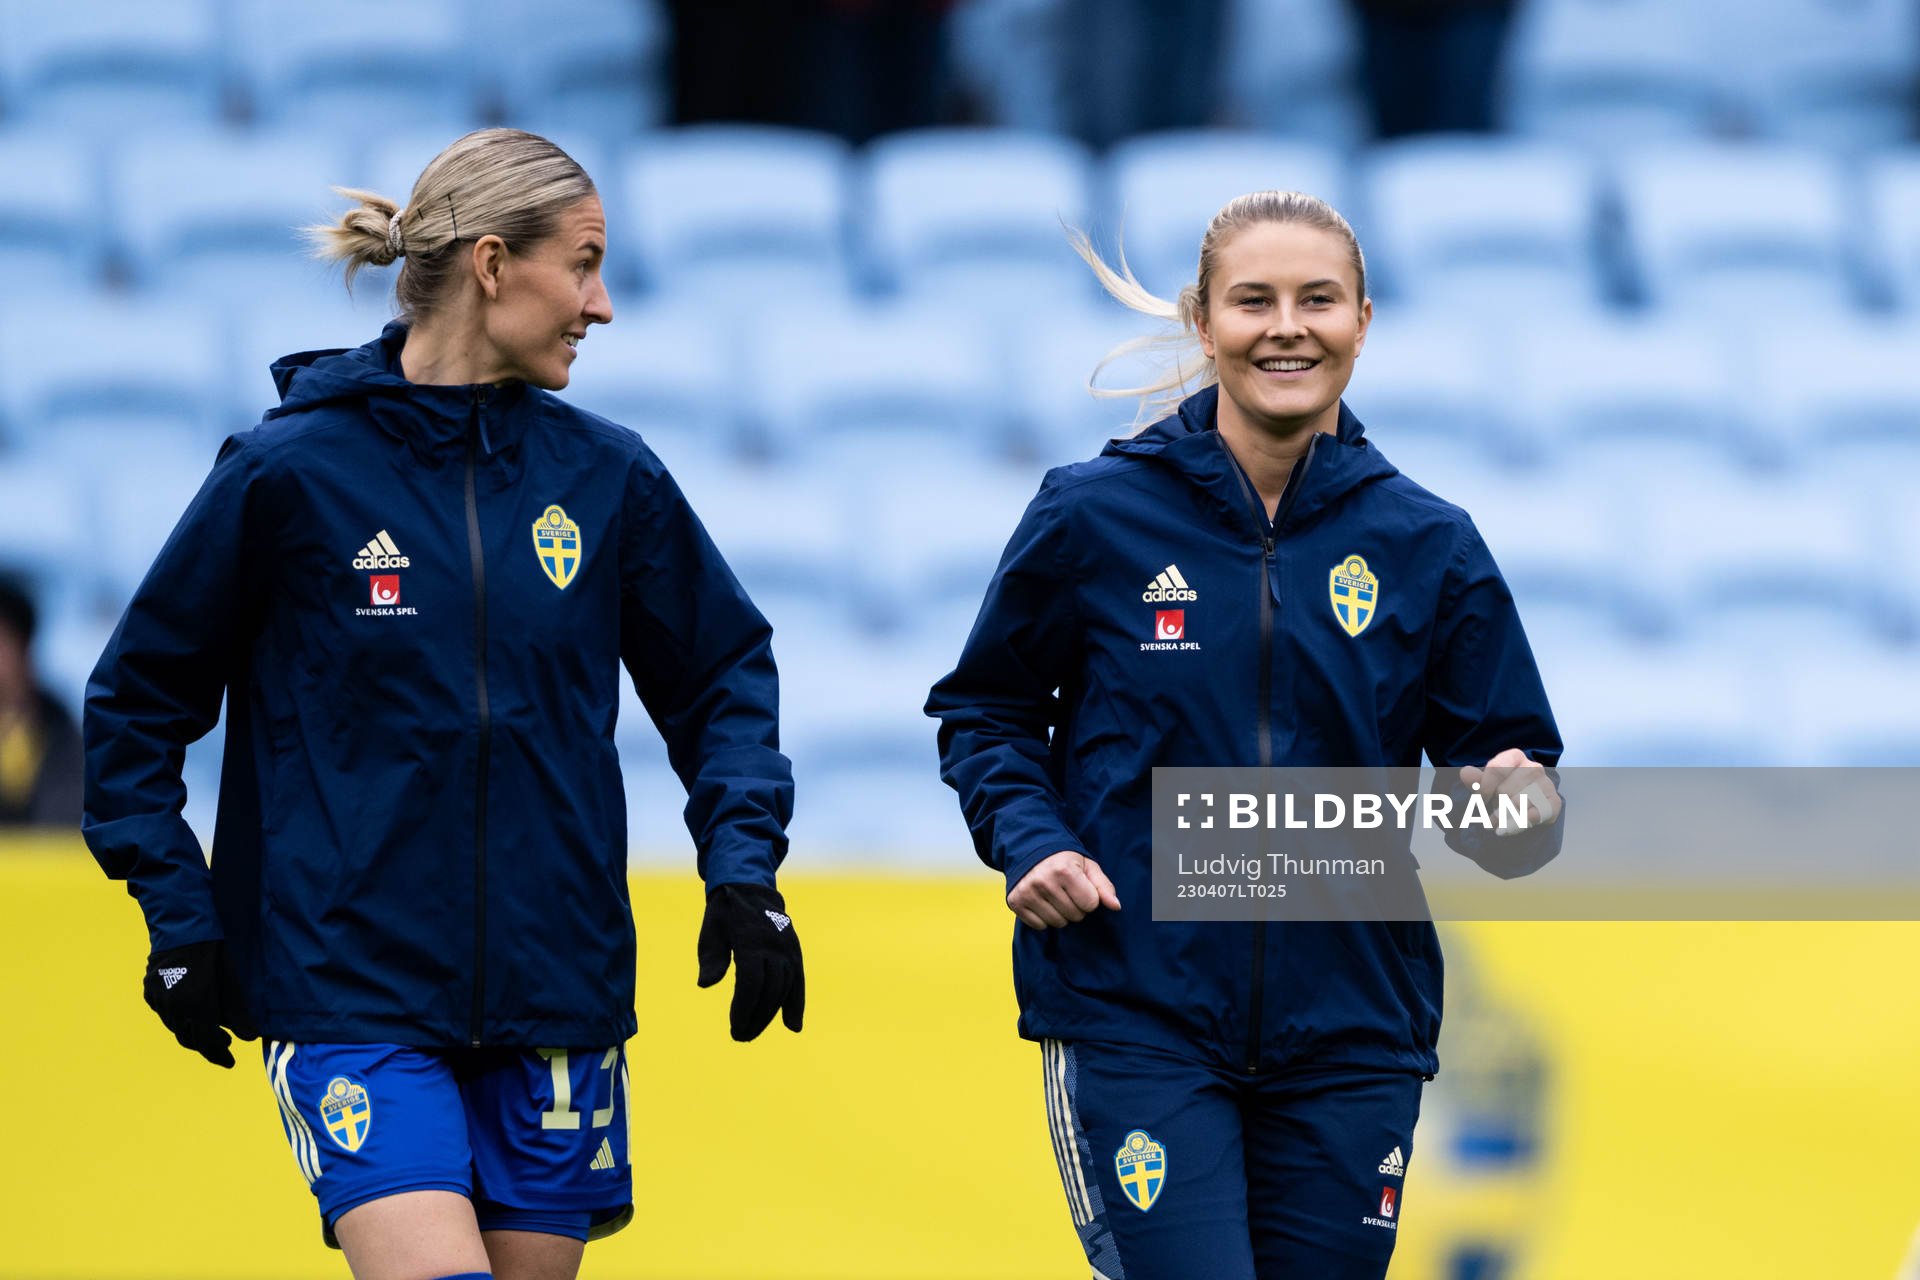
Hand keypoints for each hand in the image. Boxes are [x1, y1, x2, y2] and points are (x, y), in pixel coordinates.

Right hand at [143, 940, 243, 1067]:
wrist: (183, 928)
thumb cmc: (214, 953)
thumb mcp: (232, 983)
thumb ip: (239, 1013)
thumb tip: (252, 1038)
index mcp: (196, 1006)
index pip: (207, 1042)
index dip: (218, 1055)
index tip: (230, 1062)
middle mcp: (173, 1008)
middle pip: (189, 1038)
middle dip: (207, 1046)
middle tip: (224, 1047)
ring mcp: (158, 1000)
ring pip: (175, 1027)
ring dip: (192, 1033)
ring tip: (211, 1032)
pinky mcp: (149, 991)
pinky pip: (164, 1013)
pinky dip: (178, 1019)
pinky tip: (190, 1015)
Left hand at [697, 883, 804, 1040]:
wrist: (750, 888)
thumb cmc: (724, 914)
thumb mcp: (711, 931)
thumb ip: (711, 958)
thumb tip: (706, 984)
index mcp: (751, 939)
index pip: (751, 982)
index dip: (744, 1008)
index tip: (735, 1027)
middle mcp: (774, 945)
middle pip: (769, 989)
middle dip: (756, 1017)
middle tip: (740, 1036)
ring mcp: (788, 948)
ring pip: (784, 988)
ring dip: (770, 1015)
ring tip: (752, 1032)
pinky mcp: (795, 951)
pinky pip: (798, 981)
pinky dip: (796, 1004)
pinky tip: (792, 1026)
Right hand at [1007, 851, 1120, 929]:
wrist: (1031, 850)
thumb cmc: (1064, 860)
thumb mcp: (1087, 866)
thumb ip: (1103, 886)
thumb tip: (1116, 907)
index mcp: (1064, 870)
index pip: (1090, 904)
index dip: (1089, 898)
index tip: (1081, 888)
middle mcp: (1044, 881)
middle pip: (1075, 916)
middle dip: (1076, 907)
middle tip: (1067, 892)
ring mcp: (1028, 892)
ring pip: (1058, 923)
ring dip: (1061, 914)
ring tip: (1056, 897)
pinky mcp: (1016, 902)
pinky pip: (1039, 926)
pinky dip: (1044, 919)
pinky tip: (1043, 903)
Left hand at [1460, 749, 1560, 835]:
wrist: (1530, 802)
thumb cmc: (1504, 789)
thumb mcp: (1487, 783)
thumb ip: (1476, 780)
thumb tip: (1465, 772)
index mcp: (1514, 757)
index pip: (1496, 769)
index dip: (1484, 789)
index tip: (1480, 801)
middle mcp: (1533, 767)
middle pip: (1505, 790)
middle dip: (1494, 806)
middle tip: (1491, 816)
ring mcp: (1546, 784)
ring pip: (1519, 804)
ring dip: (1504, 818)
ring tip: (1498, 824)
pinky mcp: (1554, 801)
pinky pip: (1535, 815)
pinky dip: (1520, 824)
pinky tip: (1511, 827)